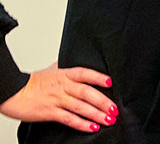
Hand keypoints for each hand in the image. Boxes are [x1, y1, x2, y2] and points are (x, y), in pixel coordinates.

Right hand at [0, 62, 117, 132]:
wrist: (13, 92)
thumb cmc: (33, 82)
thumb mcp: (52, 70)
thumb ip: (67, 68)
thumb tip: (79, 62)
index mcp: (65, 74)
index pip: (85, 73)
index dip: (98, 77)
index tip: (111, 82)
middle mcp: (63, 86)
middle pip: (86, 93)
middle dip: (103, 101)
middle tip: (115, 109)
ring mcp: (57, 99)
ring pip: (81, 107)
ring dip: (96, 114)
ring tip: (109, 119)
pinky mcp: (50, 112)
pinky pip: (69, 119)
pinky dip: (82, 124)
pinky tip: (92, 127)